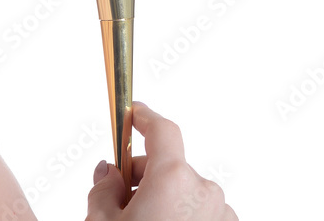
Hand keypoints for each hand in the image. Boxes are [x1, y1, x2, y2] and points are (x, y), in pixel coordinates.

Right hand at [85, 102, 237, 219]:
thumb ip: (104, 191)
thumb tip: (109, 175)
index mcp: (173, 180)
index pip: (162, 130)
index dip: (144, 117)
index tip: (133, 112)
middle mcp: (203, 190)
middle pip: (169, 166)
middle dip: (143, 175)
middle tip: (118, 197)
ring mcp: (220, 211)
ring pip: (183, 191)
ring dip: (164, 199)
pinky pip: (200, 211)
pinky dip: (182, 215)